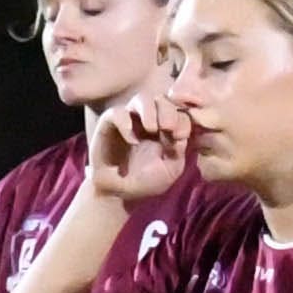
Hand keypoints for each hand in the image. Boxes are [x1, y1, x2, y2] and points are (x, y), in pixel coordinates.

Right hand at [82, 91, 191, 209]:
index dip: (183, 120)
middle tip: (168, 127)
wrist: (117, 193)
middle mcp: (150, 120)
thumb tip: (181, 135)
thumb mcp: (170, 171)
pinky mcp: (109, 124)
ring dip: (150, 110)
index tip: (181, 136)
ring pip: (142, 99)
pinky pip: (117, 112)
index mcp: (167, 129)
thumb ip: (179, 152)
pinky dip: (125, 123)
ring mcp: (130, 120)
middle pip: (162, 99)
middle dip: (168, 110)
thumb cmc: (145, 182)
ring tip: (152, 128)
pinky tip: (132, 141)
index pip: (180, 112)